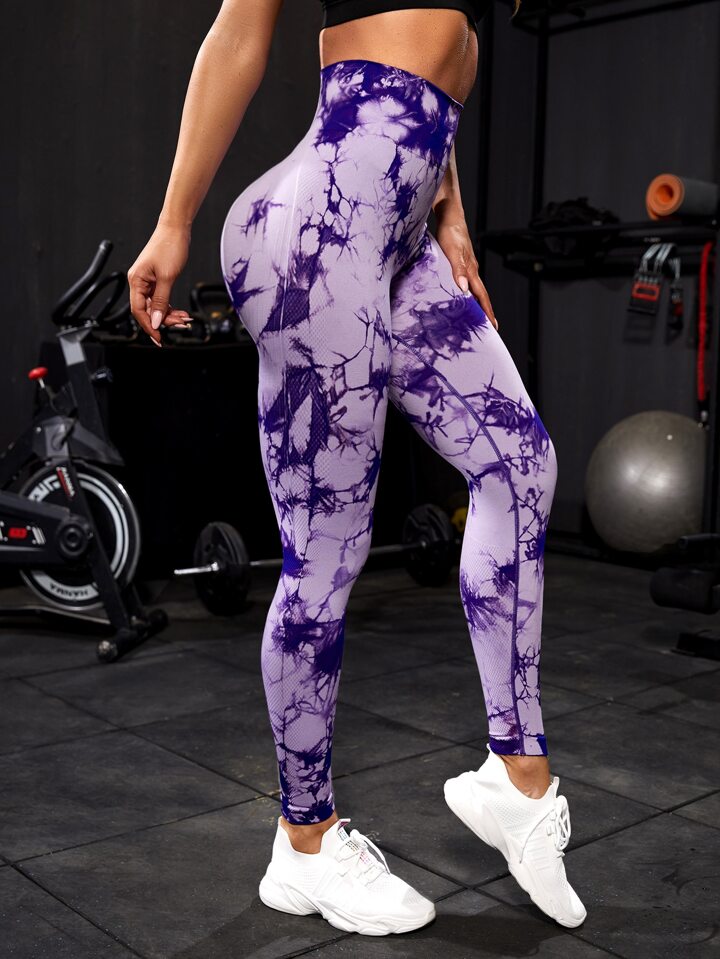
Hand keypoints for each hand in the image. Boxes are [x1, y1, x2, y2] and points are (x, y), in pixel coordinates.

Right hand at [127, 222, 192, 346]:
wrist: (176, 229)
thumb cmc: (169, 247)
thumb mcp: (167, 278)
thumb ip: (160, 301)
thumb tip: (155, 321)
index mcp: (136, 281)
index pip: (138, 310)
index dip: (148, 326)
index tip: (159, 337)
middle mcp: (139, 282)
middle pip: (147, 310)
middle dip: (163, 320)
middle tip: (180, 324)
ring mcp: (147, 281)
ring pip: (155, 306)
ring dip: (169, 314)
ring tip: (184, 318)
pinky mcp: (156, 279)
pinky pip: (160, 299)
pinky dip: (170, 306)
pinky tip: (181, 312)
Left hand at [435, 215, 498, 330]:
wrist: (450, 214)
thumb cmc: (450, 231)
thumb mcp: (452, 251)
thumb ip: (458, 270)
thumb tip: (464, 290)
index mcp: (472, 270)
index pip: (483, 296)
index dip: (488, 312)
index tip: (494, 326)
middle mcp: (472, 270)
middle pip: (481, 295)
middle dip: (486, 311)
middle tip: (489, 327)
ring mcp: (467, 265)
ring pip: (474, 289)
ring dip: (477, 303)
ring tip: (477, 317)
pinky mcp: (461, 261)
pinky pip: (466, 281)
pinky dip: (468, 292)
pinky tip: (463, 295)